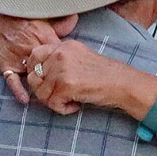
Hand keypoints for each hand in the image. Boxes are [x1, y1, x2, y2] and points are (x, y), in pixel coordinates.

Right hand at [0, 11, 71, 105]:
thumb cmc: (20, 23)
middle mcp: (32, 47)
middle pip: (50, 67)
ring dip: (42, 85)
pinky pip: (12, 80)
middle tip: (67, 87)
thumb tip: (75, 17)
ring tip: (52, 96)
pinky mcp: (6, 66)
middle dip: (58, 78)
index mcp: (43, 36)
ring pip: (34, 75)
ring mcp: (19, 58)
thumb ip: (59, 23)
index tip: (75, 73)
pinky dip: (18, 90)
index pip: (61, 54)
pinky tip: (25, 99)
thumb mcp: (40, 19)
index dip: (69, 64)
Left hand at [25, 38, 150, 118]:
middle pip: (34, 77)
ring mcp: (62, 69)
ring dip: (54, 102)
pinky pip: (52, 103)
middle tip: (59, 96)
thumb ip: (60, 62)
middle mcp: (60, 54)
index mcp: (63, 46)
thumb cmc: (104, 76)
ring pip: (41, 93)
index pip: (35, 55)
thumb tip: (37, 76)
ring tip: (71, 101)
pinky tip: (76, 105)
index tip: (45, 83)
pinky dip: (62, 109)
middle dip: (44, 91)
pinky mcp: (65, 85)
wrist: (122, 83)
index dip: (35, 72)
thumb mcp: (80, 59)